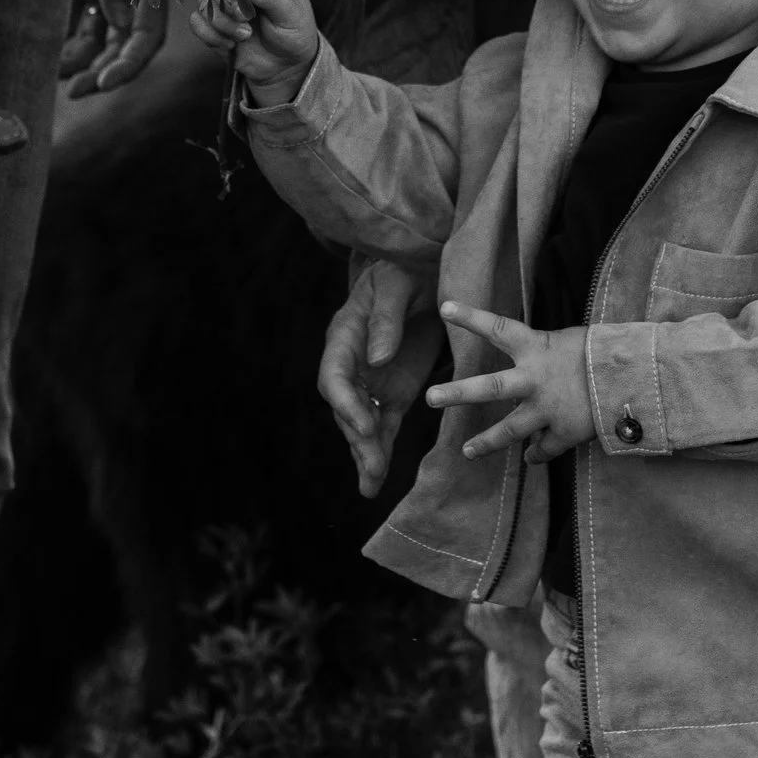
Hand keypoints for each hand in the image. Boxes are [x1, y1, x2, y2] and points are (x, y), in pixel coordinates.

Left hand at [59, 0, 171, 98]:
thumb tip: (118, 22)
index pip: (147, 36)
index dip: (129, 64)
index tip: (104, 84)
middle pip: (122, 44)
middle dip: (102, 69)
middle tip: (76, 91)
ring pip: (99, 37)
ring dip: (82, 59)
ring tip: (57, 74)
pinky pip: (80, 21)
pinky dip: (68, 39)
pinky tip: (51, 55)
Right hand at [191, 0, 318, 105]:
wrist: (285, 66)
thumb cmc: (294, 33)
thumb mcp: (292, 13)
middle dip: (228, 2)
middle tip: (245, 19)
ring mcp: (225, 5)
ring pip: (204, 2)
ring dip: (223, 23)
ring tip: (245, 36)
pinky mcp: (214, 25)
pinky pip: (197, 22)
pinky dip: (211, 35)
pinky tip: (231, 44)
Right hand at [319, 257, 440, 495]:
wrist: (423, 271)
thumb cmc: (406, 271)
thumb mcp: (398, 286)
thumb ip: (387, 320)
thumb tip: (377, 358)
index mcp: (344, 336)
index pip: (334, 376)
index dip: (346, 403)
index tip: (365, 424)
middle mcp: (351, 364)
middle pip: (346, 408)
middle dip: (358, 439)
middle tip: (373, 466)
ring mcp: (370, 381)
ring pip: (362, 424)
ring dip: (366, 454)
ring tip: (371, 486)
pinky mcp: (391, 392)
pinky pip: (382, 426)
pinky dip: (379, 451)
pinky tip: (375, 481)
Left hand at [429, 302, 597, 461]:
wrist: (639, 379)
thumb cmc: (605, 351)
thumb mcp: (571, 342)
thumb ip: (545, 355)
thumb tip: (533, 370)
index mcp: (537, 348)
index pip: (498, 328)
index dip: (471, 317)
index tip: (444, 307)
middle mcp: (535, 379)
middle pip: (490, 388)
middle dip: (458, 393)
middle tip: (430, 397)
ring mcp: (548, 409)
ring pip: (510, 430)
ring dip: (487, 442)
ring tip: (467, 452)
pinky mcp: (565, 432)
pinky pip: (544, 448)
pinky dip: (537, 453)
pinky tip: (530, 457)